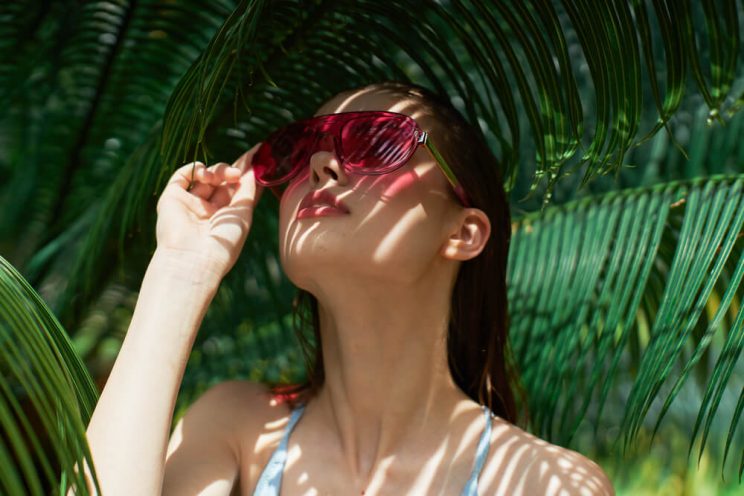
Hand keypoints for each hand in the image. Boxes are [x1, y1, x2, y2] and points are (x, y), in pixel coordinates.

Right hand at [155, 144, 263, 280]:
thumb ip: (248, 189)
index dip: (246, 170)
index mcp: (226, 216)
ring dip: (217, 170)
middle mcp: (208, 209)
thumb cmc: (224, 242)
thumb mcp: (244, 214)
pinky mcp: (172, 198)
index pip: (236, 187)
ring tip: (223, 177)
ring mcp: (190, 203)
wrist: (194, 258)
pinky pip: (182, 175)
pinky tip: (204, 173)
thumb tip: (254, 168)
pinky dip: (194, 168)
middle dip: (232, 170)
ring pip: (205, 175)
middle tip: (237, 173)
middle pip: (222, 179)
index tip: (258, 151)